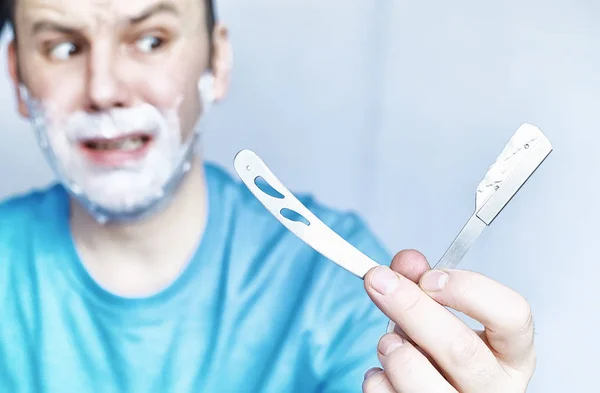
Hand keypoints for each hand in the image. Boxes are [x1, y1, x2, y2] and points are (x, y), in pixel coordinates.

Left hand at [362, 250, 535, 392]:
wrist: (431, 392)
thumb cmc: (443, 352)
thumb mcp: (442, 315)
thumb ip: (424, 283)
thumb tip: (406, 263)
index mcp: (512, 353)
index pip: (512, 314)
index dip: (468, 290)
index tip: (431, 277)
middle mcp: (495, 386)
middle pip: (459, 348)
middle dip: (411, 307)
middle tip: (379, 281)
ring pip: (423, 381)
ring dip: (393, 349)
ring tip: (388, 341)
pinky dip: (377, 377)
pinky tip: (385, 371)